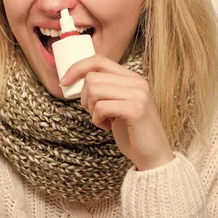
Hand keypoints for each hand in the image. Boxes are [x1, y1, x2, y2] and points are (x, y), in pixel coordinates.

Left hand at [60, 54, 173, 170]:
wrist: (153, 156)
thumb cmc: (131, 131)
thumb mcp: (118, 104)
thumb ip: (106, 88)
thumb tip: (75, 78)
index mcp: (132, 77)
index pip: (99, 60)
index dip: (77, 68)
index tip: (64, 82)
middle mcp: (137, 82)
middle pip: (92, 77)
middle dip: (85, 98)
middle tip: (95, 113)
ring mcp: (138, 94)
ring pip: (94, 90)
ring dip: (91, 109)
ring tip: (103, 120)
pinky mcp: (136, 109)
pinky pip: (101, 107)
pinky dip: (97, 120)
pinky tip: (108, 127)